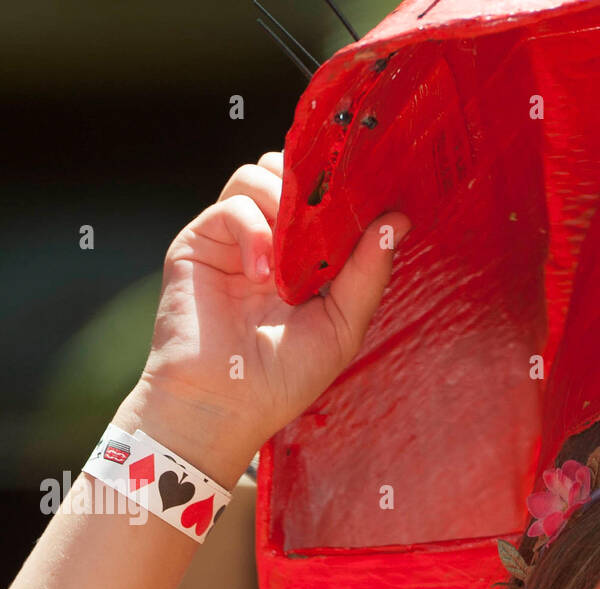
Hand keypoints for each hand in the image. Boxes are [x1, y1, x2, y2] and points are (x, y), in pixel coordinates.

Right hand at [130, 150, 409, 472]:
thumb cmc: (284, 379)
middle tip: (328, 215)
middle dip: (312, 185)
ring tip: (290, 258)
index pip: (326, 200)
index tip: (372, 190)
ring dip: (283, 203)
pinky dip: (253, 229)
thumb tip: (399, 221)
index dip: (346, 191)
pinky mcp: (200, 241)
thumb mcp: (343, 328)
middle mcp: (272, 241)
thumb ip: (368, 275)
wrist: (224, 405)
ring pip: (260, 175)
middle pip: (291, 172)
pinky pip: (232, 204)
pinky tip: (261, 272)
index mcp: (308, 260)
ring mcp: (235, 238)